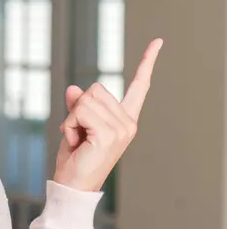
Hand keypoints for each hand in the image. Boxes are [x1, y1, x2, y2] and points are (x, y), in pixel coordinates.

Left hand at [53, 38, 162, 191]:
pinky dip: (71, 124)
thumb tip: (73, 87)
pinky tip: (76, 142)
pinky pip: (80, 111)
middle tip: (78, 134)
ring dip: (73, 118)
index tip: (158, 42)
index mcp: (124, 119)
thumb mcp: (76, 125)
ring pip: (85, 99)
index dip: (147, 62)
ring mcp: (122, 128)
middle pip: (95, 89)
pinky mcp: (110, 134)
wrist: (73, 186)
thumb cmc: (75, 158)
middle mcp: (128, 122)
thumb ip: (78, 106)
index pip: (139, 86)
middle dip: (78, 108)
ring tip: (77, 139)